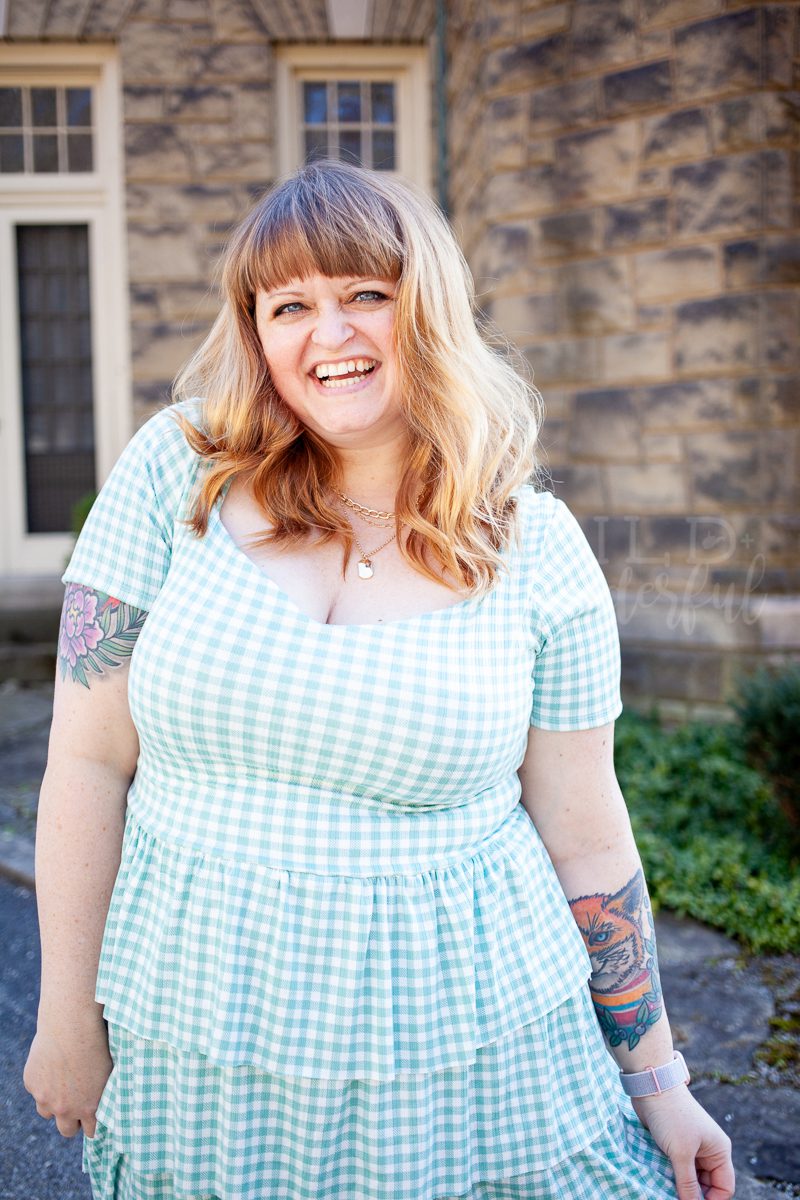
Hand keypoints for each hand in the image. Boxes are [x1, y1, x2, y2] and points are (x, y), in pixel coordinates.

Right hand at [23, 1015, 112, 1138]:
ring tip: (63, 1083)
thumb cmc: (97, 1042)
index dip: (92, 1123)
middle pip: (67, 1130)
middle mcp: (66, 1109)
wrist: (71, 1024)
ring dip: (53, 1103)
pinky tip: (52, 1063)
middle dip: (72, 1121)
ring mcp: (45, 1098)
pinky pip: (37, 1090)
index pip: (91, 1131)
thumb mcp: (108, 1071)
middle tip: (76, 1104)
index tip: (93, 1116)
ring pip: (47, 1112)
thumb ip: (102, 1093)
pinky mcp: (32, 1084)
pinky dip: (42, 1082)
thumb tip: (106, 1102)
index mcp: (89, 1107)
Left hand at [632, 1085, 734, 1199]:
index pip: (724, 1187)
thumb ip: (688, 1183)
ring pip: (691, 1178)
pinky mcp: (676, 1144)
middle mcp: (709, 1150)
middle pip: (707, 1185)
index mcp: (719, 1151)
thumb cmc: (671, 1117)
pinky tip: (662, 1180)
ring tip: (666, 1190)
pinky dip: (672, 1176)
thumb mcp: (681, 1153)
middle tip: (674, 1197)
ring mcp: (692, 1147)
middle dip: (694, 1194)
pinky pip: (678, 1168)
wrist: (651, 1088)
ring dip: (680, 1186)